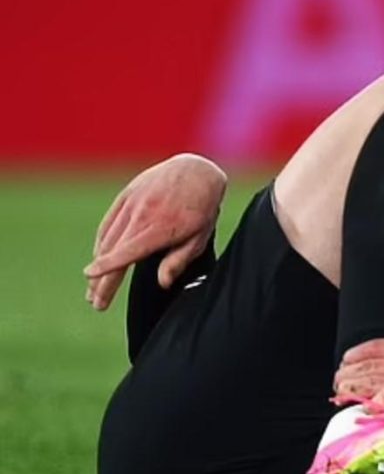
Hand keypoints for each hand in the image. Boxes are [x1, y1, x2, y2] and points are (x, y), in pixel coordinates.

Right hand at [84, 154, 226, 310]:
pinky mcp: (126, 196)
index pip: (128, 251)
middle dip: (102, 280)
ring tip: (93, 288)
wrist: (195, 171)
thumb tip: (162, 283)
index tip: (90, 276)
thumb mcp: (199, 237)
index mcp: (160, 228)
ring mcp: (131, 204)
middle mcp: (141, 215)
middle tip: (95, 303)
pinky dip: (102, 243)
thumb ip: (178, 260)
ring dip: (98, 264)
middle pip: (113, 251)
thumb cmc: (201, 209)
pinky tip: (99, 258)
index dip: (108, 265)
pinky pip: (109, 223)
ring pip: (108, 238)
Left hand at [334, 292, 383, 429]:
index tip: (346, 362)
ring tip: (343, 395)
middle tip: (339, 383)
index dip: (356, 355)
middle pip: (371, 366)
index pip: (378, 347)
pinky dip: (366, 406)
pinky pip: (379, 399)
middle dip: (349, 375)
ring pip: (371, 383)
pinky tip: (361, 411)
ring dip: (351, 390)